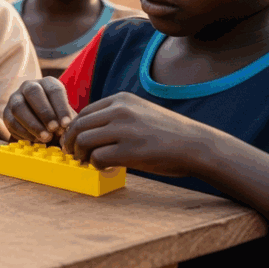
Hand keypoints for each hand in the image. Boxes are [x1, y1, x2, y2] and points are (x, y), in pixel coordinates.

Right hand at [3, 77, 76, 142]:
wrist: (42, 126)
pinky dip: (24, 132)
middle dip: (44, 112)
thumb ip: (67, 122)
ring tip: (45, 138)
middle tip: (54, 129)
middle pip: (33, 92)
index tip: (66, 124)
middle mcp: (29, 86)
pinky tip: (35, 140)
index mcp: (47, 83)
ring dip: (32, 124)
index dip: (61, 107)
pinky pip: (11, 121)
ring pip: (18, 106)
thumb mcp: (65, 117)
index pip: (54, 90)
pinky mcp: (6, 112)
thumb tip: (67, 130)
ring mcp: (15, 98)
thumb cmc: (58, 119)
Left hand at [61, 91, 211, 176]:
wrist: (198, 145)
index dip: (74, 129)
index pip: (83, 113)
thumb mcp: (140, 113)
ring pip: (83, 141)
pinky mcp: (130, 150)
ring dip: (81, 155)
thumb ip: (115, 117)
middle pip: (78, 126)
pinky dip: (96, 165)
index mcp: (121, 100)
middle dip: (70, 142)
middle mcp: (120, 110)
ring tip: (87, 162)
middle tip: (73, 155)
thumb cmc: (168, 133)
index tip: (75, 142)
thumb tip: (87, 131)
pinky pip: (97, 157)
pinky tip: (105, 168)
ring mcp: (125, 130)